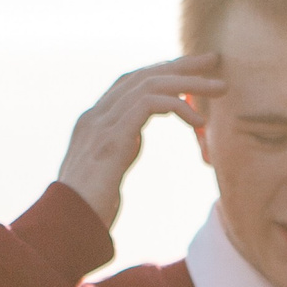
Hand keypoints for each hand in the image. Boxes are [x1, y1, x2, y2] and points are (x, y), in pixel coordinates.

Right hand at [55, 54, 224, 229]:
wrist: (66, 226)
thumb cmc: (87, 209)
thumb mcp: (106, 169)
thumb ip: (118, 148)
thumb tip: (133, 139)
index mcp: (93, 120)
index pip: (130, 81)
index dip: (162, 71)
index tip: (192, 70)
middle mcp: (95, 115)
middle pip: (142, 75)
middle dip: (181, 65)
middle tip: (214, 60)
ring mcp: (100, 124)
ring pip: (149, 85)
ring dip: (188, 83)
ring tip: (219, 88)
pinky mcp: (111, 137)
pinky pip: (148, 104)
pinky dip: (177, 106)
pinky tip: (198, 120)